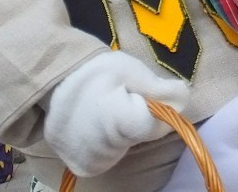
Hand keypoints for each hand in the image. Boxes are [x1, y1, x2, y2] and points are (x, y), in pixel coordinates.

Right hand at [42, 51, 191, 177]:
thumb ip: (159, 87)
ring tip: (105, 110)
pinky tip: (97, 125)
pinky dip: (111, 142)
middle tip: (120, 97)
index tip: (141, 94)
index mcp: (117, 120)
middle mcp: (103, 149)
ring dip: (125, 131)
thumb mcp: (131, 68)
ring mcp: (91, 162)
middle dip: (142, 117)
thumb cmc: (96, 72)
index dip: (157, 107)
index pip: (158, 124)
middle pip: (143, 136)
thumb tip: (184, 99)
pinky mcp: (83, 168)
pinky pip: (110, 156)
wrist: (52, 85)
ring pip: (128, 147)